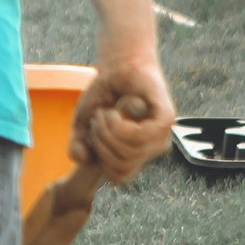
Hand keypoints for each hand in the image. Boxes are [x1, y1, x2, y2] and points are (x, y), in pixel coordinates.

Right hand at [72, 55, 174, 183]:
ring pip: (130, 151)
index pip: (119, 176)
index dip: (100, 160)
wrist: (117, 67)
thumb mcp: (82, 125)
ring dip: (107, 129)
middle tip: (100, 120)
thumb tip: (84, 160)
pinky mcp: (166, 119)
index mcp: (137, 154)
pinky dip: (119, 123)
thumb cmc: (103, 96)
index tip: (94, 136)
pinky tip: (118, 109)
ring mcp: (161, 135)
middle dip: (101, 143)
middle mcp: (152, 148)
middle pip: (122, 165)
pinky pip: (139, 137)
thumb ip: (78, 146)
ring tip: (108, 112)